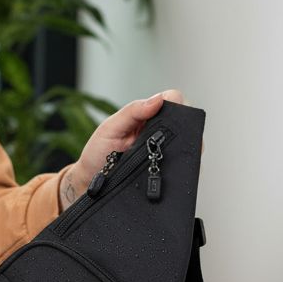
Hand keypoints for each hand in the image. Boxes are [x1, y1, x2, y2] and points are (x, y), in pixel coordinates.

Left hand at [60, 89, 185, 207]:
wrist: (91, 182)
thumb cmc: (98, 153)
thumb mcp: (111, 127)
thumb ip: (133, 111)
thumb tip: (159, 99)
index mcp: (148, 116)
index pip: (174, 100)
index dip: (177, 103)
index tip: (171, 111)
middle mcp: (161, 132)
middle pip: (187, 121)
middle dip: (185, 126)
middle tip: (169, 137)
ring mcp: (167, 152)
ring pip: (191, 144)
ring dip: (184, 147)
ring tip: (168, 154)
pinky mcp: (170, 171)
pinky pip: (185, 167)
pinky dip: (183, 166)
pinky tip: (172, 168)